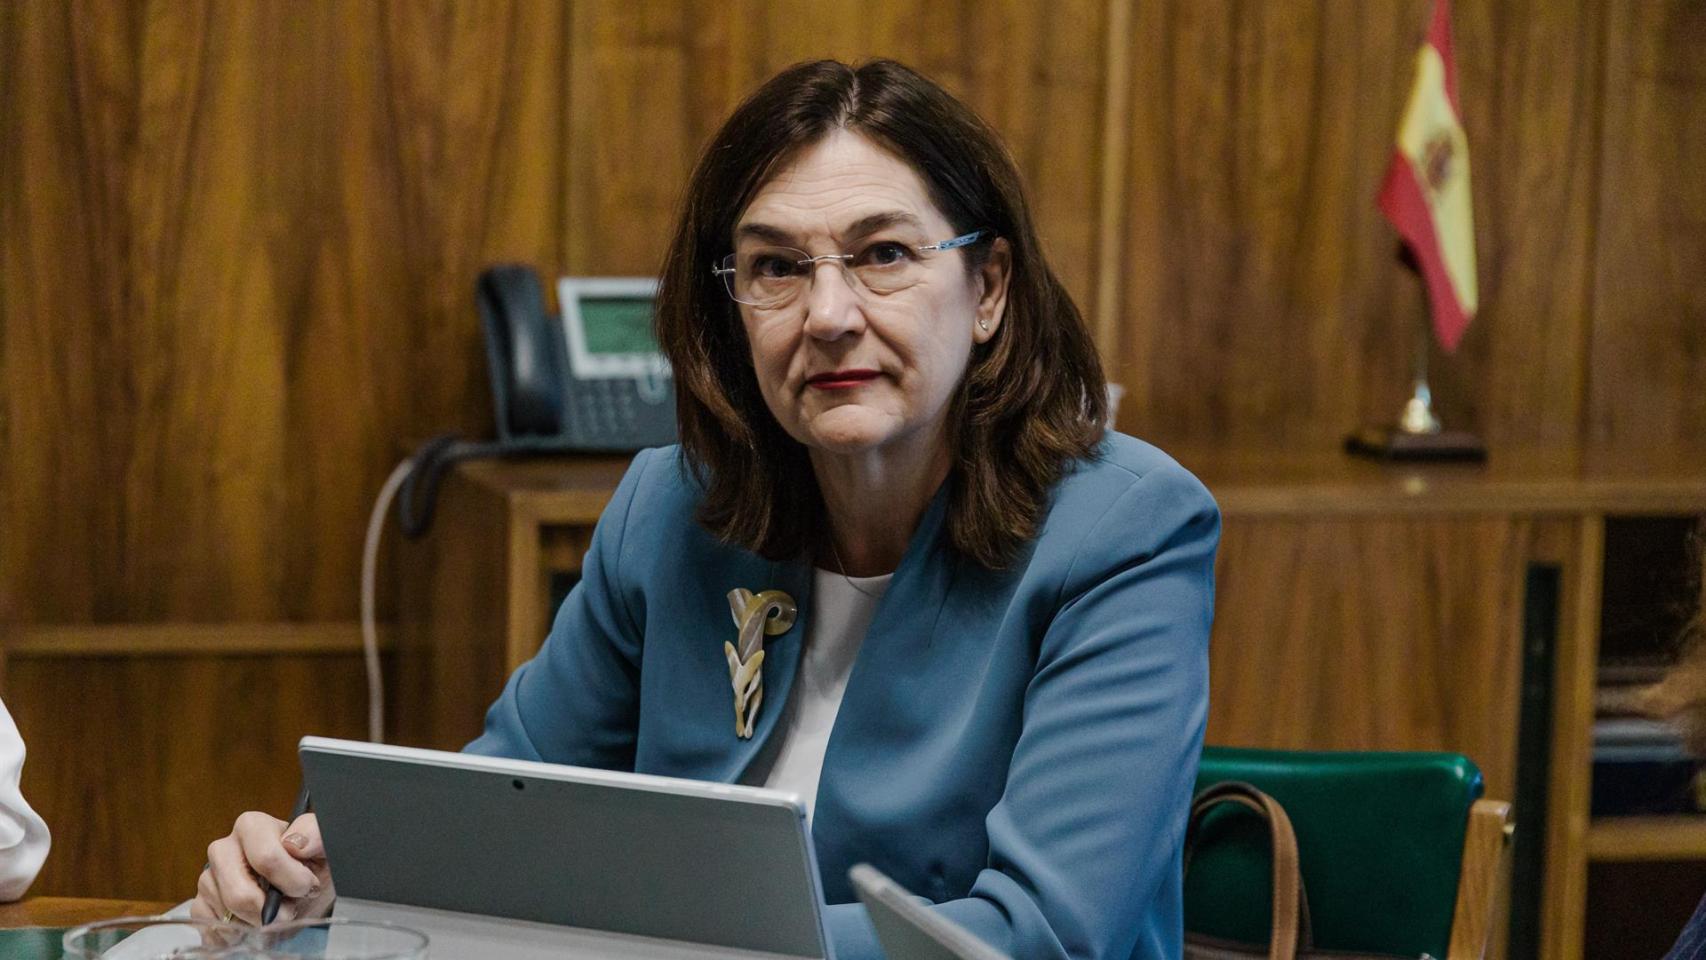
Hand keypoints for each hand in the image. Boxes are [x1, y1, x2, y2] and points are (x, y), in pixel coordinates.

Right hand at [192, 810, 333, 925]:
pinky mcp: (200, 905)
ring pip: (227, 914)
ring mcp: (209, 878)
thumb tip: (294, 843)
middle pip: (239, 893)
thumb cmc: (312, 867)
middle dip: (270, 911)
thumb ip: (316, 836)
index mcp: (252, 826)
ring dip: (257, 923)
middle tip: (289, 910)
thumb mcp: (325, 848)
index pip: (266, 857)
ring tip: (273, 913)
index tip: (308, 887)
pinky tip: (254, 924)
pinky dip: (238, 934)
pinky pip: (213, 927)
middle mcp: (224, 849)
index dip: (293, 881)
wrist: (302, 893)